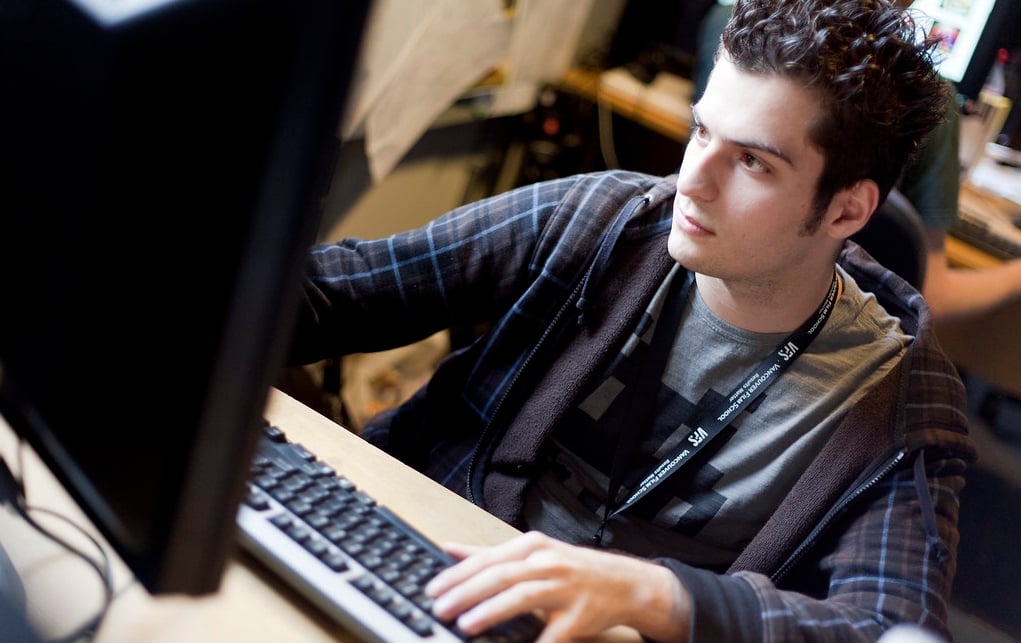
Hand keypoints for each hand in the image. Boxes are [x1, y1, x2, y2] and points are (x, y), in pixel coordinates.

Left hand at [424, 531, 690, 641]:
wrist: (624, 583)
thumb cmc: (573, 570)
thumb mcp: (533, 553)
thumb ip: (490, 553)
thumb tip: (449, 549)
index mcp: (532, 547)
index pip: (488, 558)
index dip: (458, 574)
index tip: (433, 588)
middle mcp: (547, 562)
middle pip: (501, 575)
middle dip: (466, 593)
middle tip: (440, 608)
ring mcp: (565, 588)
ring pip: (522, 596)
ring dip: (491, 611)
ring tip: (466, 623)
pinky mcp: (578, 615)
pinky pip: (552, 633)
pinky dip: (534, 642)